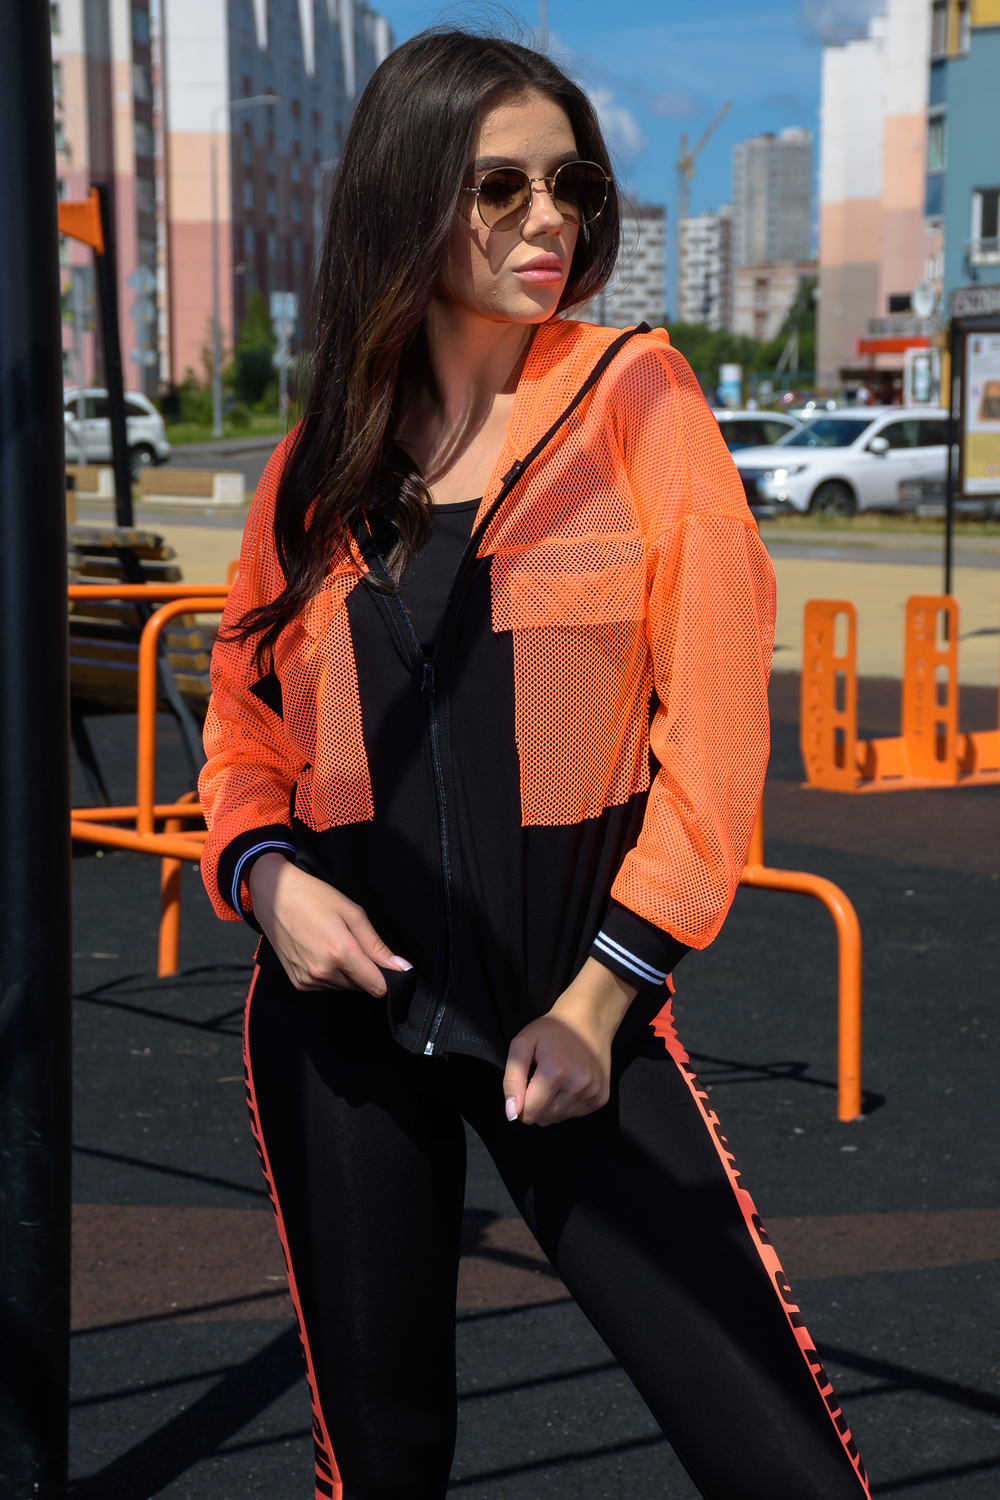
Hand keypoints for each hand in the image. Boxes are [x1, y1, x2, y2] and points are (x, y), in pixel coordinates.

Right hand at [247, 853, 410, 995]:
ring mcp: (307, 979)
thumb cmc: (314, 897)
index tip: (388, 964)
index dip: (388, 977)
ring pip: (343, 987)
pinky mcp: (297, 982)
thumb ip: (376, 945)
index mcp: (340, 953)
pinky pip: (325, 986)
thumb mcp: (352, 913)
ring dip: (347, 973)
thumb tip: (402, 968)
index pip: (377, 987)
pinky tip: (321, 951)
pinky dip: (330, 974)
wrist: (273, 895)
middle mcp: (323, 972)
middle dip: (365, 971)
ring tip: (334, 943)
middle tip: (353, 942)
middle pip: (361, 987)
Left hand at [502, 958, 636, 1126]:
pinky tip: (570, 1082)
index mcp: (555, 1072)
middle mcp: (577, 1085)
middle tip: (539, 1079)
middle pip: (544, 1120)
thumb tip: (512, 1113)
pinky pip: (576, 1114)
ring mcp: (593, 1092)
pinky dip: (568, 1103)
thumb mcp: (522, 1044)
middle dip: (536, 1105)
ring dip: (552, 1105)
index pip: (529, 1114)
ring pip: (559, 1118)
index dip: (520, 1104)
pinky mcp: (601, 1097)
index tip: (524, 1086)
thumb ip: (511, 1080)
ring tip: (556, 1079)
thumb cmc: (552, 1030)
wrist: (588, 1018)